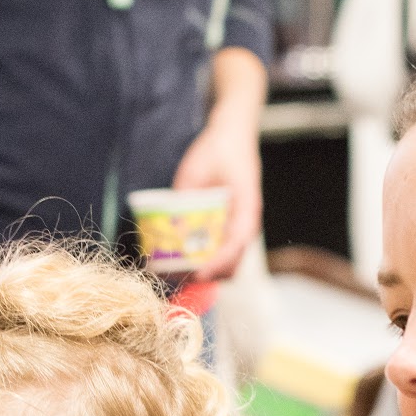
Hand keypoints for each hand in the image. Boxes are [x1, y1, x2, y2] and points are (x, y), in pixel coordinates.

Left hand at [171, 109, 261, 282]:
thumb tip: (170, 222)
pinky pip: (215, 254)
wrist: (230, 137)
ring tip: (175, 274)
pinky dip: (199, 262)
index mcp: (245, 211)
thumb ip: (186, 196)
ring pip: (225, 265)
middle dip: (207, 276)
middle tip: (179, 277)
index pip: (235, 246)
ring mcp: (235, 228)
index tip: (198, 273)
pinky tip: (177, 261)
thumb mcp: (198, 170)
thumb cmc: (220, 150)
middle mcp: (243, 225)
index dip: (217, 264)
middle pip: (232, 265)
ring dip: (202, 272)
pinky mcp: (225, 228)